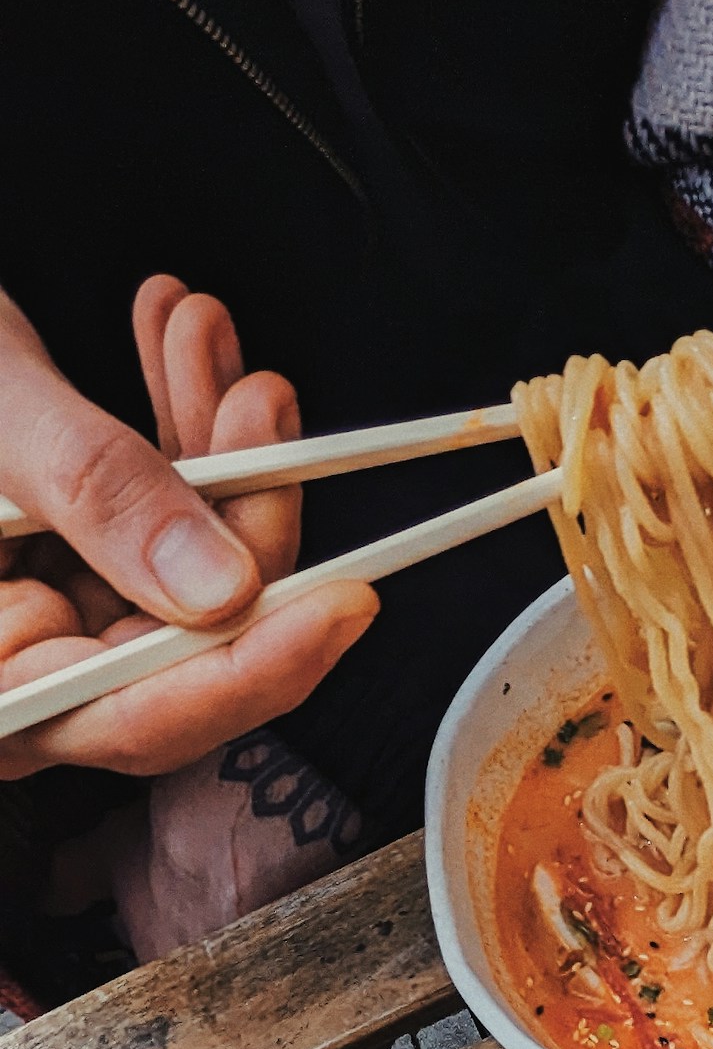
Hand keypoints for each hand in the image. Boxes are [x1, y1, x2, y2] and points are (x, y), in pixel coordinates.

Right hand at [0, 275, 376, 780]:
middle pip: (176, 642)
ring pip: (175, 564)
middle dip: (239, 515)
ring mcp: (35, 608)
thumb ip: (92, 491)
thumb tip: (220, 588)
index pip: (132, 718)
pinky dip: (170, 418)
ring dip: (209, 440)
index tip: (342, 603)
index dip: (247, 672)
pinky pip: (145, 508)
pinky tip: (175, 330)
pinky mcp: (55, 547)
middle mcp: (15, 663)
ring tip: (202, 330)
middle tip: (264, 402)